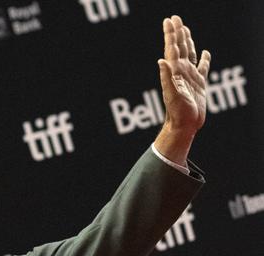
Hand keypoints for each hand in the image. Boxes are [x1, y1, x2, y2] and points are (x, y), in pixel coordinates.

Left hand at [158, 15, 210, 134]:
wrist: (185, 124)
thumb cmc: (177, 111)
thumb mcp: (171, 93)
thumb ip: (166, 76)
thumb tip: (161, 60)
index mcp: (174, 71)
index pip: (172, 47)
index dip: (170, 34)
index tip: (169, 20)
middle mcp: (181, 71)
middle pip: (179, 47)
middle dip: (177, 32)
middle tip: (175, 18)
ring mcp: (190, 76)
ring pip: (190, 54)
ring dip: (188, 41)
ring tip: (185, 29)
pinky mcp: (199, 83)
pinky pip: (203, 67)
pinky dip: (205, 59)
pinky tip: (205, 53)